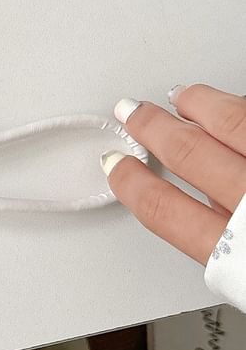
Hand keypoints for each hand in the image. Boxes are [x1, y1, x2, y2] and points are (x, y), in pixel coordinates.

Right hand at [101, 85, 245, 264]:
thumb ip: (225, 246)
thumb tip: (210, 210)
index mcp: (234, 253)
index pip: (163, 208)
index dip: (131, 182)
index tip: (116, 165)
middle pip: (188, 152)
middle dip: (151, 127)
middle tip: (132, 113)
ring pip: (230, 121)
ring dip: (198, 102)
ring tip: (180, 96)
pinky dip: (237, 106)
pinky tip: (229, 103)